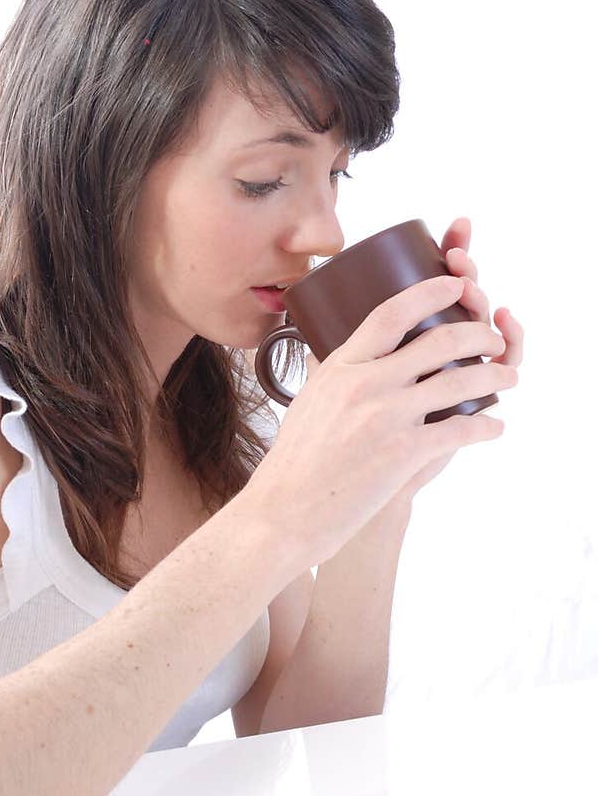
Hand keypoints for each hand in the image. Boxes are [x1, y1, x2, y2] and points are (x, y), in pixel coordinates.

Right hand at [302, 216, 524, 505]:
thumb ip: (326, 375)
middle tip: (494, 339)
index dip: (430, 293)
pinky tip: (494, 427)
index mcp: (342, 367)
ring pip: (458, 383)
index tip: (456, 285)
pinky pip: (460, 430)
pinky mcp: (403, 453)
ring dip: (494, 376)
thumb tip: (324, 353)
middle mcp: (366, 384)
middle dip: (478, 335)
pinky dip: (485, 427)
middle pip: (438, 341)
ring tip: (509, 377)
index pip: (391, 314)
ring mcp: (386, 417)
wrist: (285, 510)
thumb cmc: (293, 462)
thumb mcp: (307, 402)